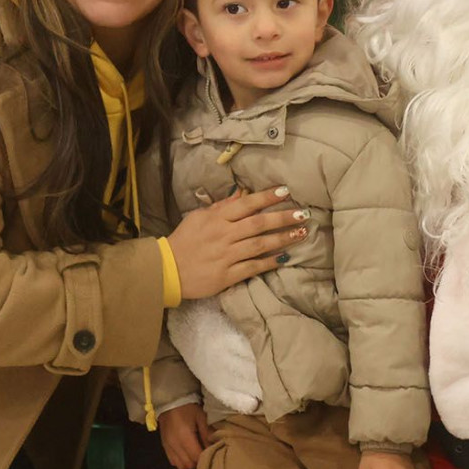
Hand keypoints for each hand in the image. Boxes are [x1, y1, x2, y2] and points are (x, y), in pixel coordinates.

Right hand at [158, 403, 211, 468]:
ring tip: (196, 454)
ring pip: (180, 465)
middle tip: (205, 454)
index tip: (212, 454)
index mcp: (185, 437)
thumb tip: (215, 447)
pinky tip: (187, 453)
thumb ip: (208, 433)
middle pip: (189, 465)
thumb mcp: (201, 417)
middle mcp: (175, 445)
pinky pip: (173, 462)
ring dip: (190, 463)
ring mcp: (168, 447)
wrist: (170, 402)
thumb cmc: (188, 408)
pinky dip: (181, 461)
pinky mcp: (164, 447)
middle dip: (198, 462)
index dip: (205, 458)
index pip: (196, 457)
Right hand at [169, 186, 309, 299]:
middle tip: (303, 214)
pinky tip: (285, 258)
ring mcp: (226, 256)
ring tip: (301, 233)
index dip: (266, 197)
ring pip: (259, 245)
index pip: (245, 205)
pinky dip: (269, 262)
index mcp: (215, 219)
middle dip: (282, 218)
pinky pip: (253, 267)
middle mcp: (223, 235)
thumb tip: (242, 194)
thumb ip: (221, 207)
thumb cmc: (183, 241)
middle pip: (258, 224)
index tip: (286, 192)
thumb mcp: (198, 218)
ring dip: (283, 239)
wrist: (166, 270)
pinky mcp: (227, 276)